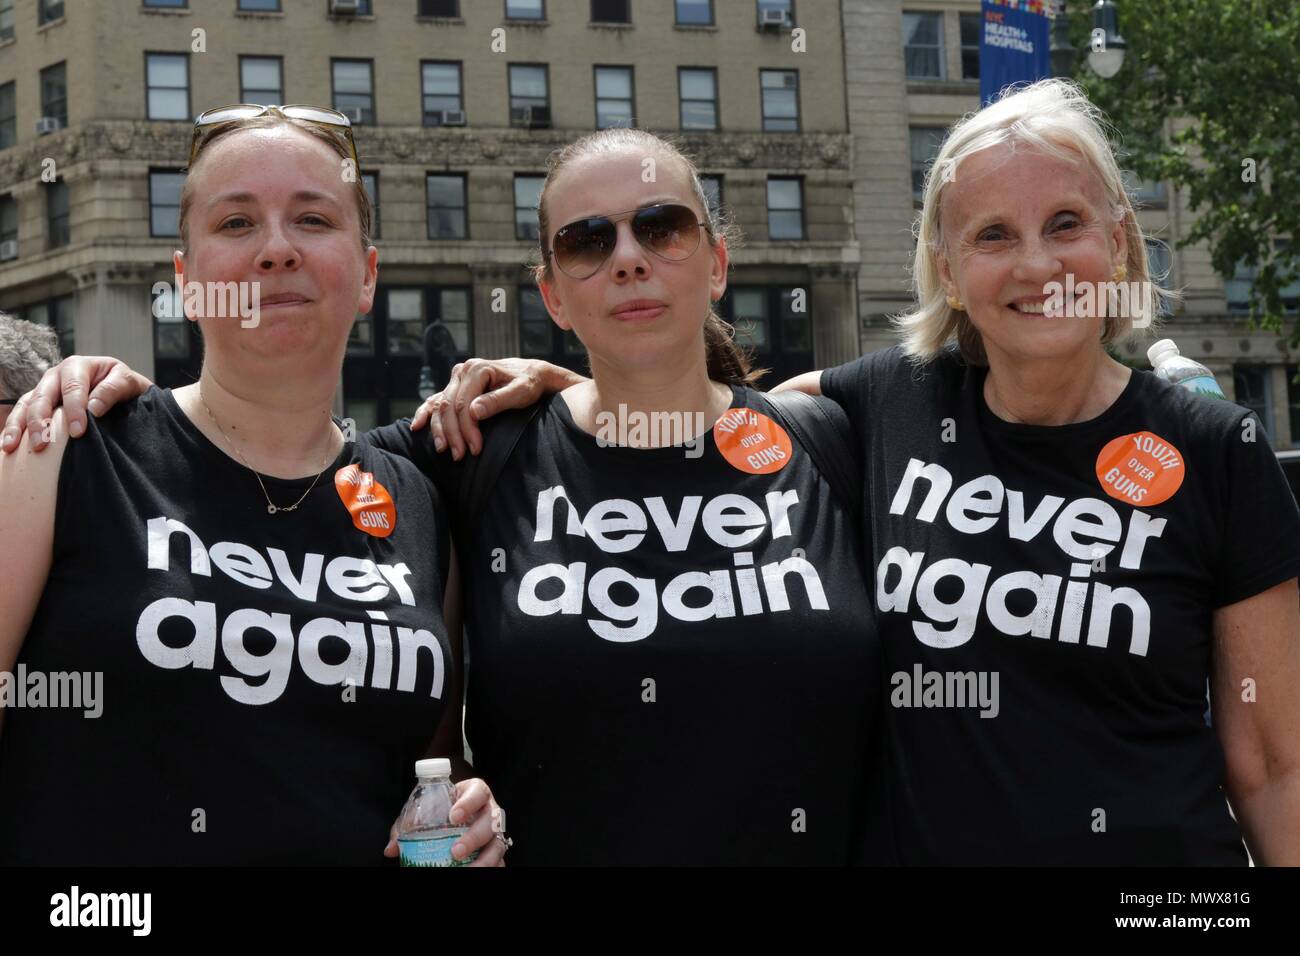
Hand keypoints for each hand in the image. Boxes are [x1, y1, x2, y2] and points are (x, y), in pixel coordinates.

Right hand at [1, 355, 152, 453]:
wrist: (123, 389)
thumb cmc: (125, 386)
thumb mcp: (128, 382)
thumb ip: (113, 390)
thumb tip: (93, 408)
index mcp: (78, 366)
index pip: (73, 388)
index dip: (74, 410)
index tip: (77, 433)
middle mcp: (56, 375)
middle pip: (42, 397)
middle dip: (39, 421)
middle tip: (41, 446)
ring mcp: (44, 389)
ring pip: (25, 405)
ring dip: (17, 426)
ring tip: (11, 447)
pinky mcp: (37, 403)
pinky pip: (20, 414)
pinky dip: (12, 429)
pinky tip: (7, 447)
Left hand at [383, 777, 508, 866]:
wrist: (459, 811)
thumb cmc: (444, 807)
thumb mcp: (427, 808)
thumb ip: (409, 824)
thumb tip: (391, 849)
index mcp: (476, 793)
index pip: (478, 793)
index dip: (468, 804)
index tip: (453, 816)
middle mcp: (491, 810)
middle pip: (490, 823)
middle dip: (474, 838)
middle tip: (455, 851)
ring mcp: (496, 831)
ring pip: (498, 844)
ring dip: (484, 860)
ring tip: (466, 870)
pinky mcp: (496, 848)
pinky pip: (500, 861)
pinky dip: (492, 868)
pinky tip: (476, 872)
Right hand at [410, 358, 584, 459]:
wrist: (532, 374)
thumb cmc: (529, 383)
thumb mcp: (521, 391)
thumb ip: (498, 400)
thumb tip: (474, 412)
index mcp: (477, 369)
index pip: (463, 404)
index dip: (467, 429)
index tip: (475, 449)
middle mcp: (462, 371)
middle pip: (448, 406)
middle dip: (453, 434)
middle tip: (459, 456)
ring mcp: (457, 379)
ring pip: (440, 406)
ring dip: (439, 429)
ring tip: (444, 450)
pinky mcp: (455, 387)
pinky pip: (435, 401)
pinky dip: (426, 413)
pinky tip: (417, 426)